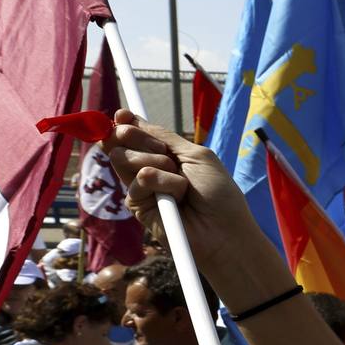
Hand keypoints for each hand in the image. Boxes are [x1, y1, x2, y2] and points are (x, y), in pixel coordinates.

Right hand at [103, 110, 254, 266]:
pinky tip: (178, 196)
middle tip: (163, 153)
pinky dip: (162, 182)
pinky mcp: (138, 206)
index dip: (125, 122)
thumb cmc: (218, 194)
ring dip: (155, 162)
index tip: (123, 114)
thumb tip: (132, 117)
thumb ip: (164, 138)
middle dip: (138, 138)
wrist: (225, 230)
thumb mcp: (195, 155)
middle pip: (119, 142)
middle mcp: (148, 169)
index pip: (133, 134)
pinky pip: (138, 180)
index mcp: (163, 155)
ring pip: (122, 158)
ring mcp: (141, 188)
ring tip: (181, 182)